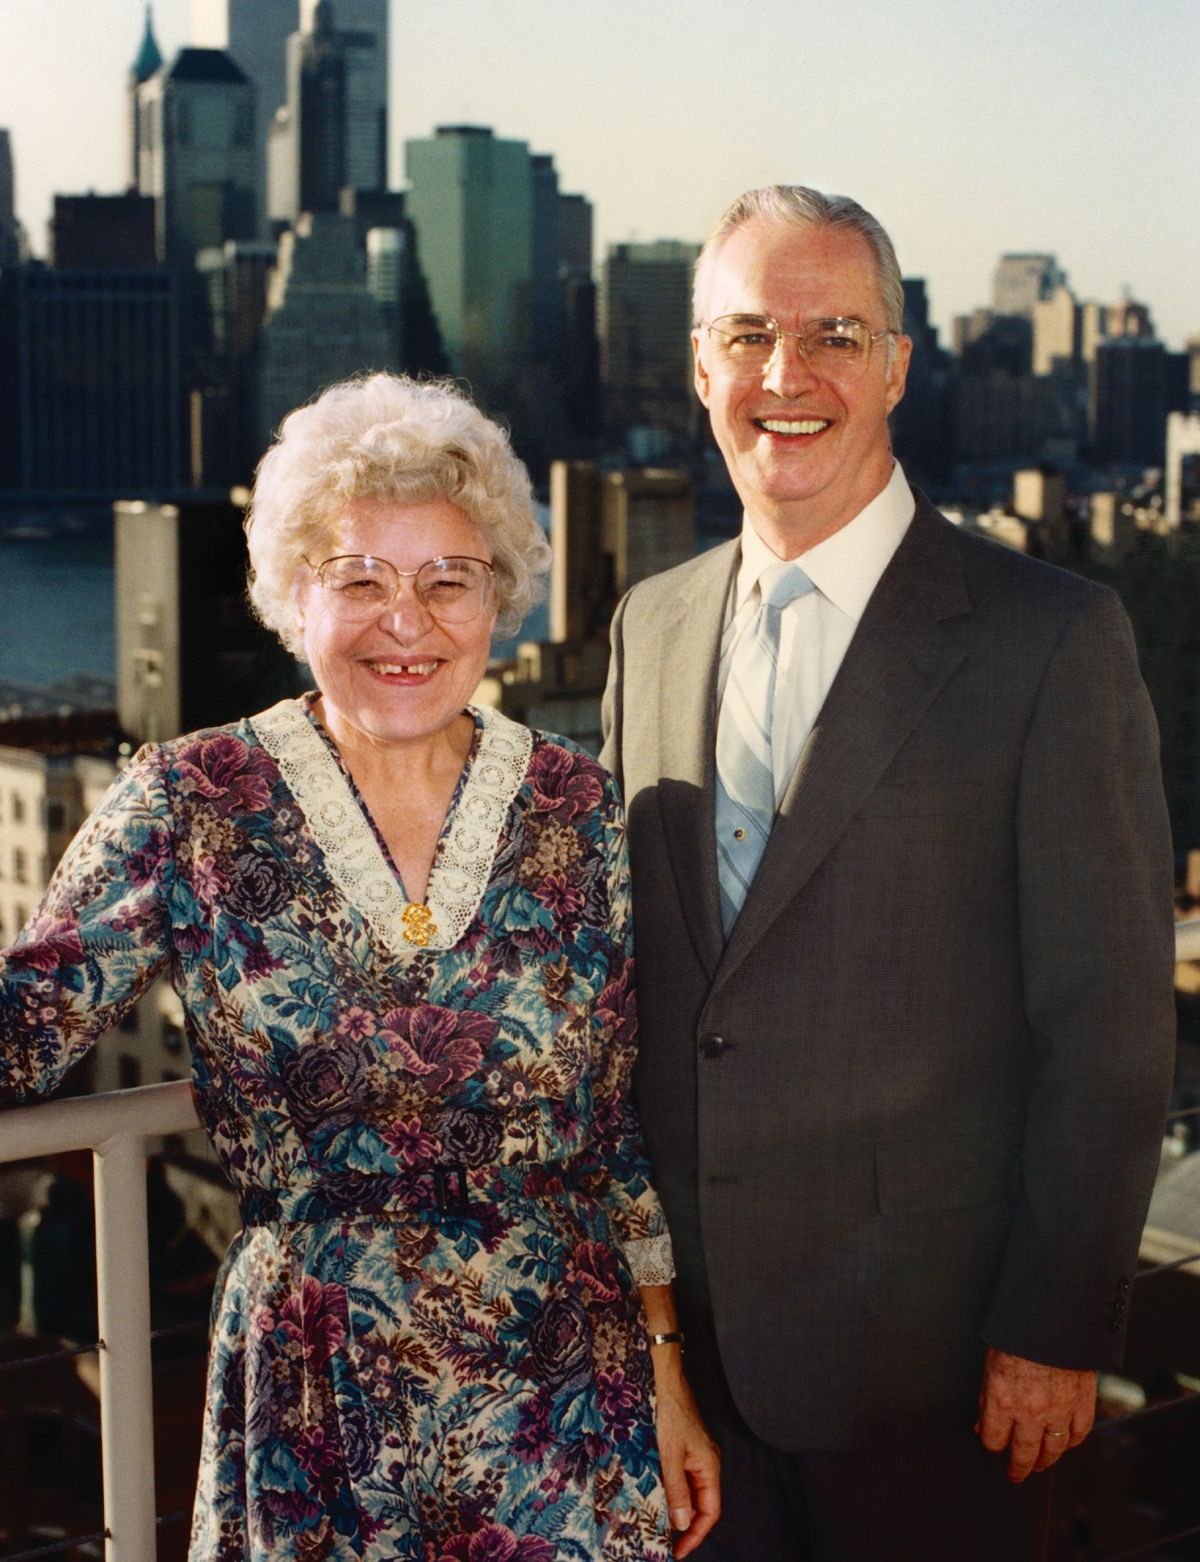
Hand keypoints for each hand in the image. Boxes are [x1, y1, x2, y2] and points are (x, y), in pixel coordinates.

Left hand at [651, 1353, 720, 1557]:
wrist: (664, 1379)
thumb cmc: (669, 1412)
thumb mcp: (669, 1455)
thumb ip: (676, 1490)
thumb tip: (682, 1524)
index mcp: (709, 1466)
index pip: (710, 1511)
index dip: (696, 1534)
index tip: (678, 1552)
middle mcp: (705, 1464)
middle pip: (700, 1504)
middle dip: (684, 1526)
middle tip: (664, 1544)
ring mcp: (694, 1456)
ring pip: (688, 1492)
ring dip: (675, 1509)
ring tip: (657, 1527)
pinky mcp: (682, 1449)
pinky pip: (680, 1478)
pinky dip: (670, 1492)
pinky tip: (655, 1499)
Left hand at [975, 1346, 1096, 1481]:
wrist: (1055, 1316)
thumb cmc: (1018, 1335)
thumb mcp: (990, 1363)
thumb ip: (987, 1398)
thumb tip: (982, 1425)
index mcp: (1002, 1399)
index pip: (993, 1440)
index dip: (991, 1444)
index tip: (992, 1444)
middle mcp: (1030, 1412)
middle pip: (1023, 1454)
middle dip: (1017, 1467)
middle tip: (1015, 1474)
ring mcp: (1059, 1411)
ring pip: (1052, 1451)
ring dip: (1045, 1460)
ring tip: (1039, 1464)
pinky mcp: (1082, 1404)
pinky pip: (1078, 1435)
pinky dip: (1070, 1442)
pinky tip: (1064, 1443)